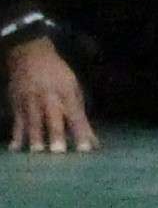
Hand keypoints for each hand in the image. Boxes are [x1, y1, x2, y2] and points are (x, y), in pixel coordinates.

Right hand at [8, 36, 97, 152]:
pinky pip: (16, 122)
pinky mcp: (16, 104)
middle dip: (56, 135)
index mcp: (66, 92)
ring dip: (35, 137)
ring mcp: (30, 101)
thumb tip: (92, 139)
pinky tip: (15, 148)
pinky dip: (15, 135)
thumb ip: (80, 113)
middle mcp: (48, 97)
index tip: (86, 149)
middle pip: (52, 118)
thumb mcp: (73, 87)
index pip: (76, 115)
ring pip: (32, 121)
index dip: (81, 132)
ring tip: (37, 152)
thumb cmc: (57, 74)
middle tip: (58, 152)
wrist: (29, 55)